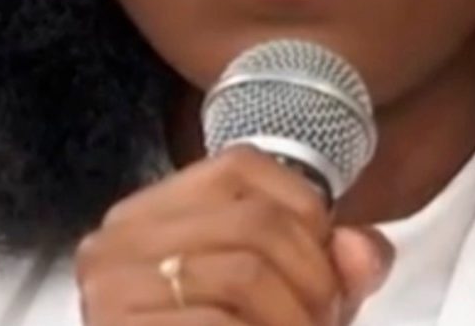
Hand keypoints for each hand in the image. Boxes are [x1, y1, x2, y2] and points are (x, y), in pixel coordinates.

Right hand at [74, 145, 393, 325]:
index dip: (305, 208)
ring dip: (296, 320)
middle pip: (254, 221)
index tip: (328, 265)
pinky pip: (217, 324)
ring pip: (243, 273)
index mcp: (156, 207)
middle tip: (326, 323)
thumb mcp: (280, 297)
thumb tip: (363, 250)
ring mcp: (110, 285)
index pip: (242, 165)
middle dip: (314, 279)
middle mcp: (122, 232)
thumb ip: (327, 267)